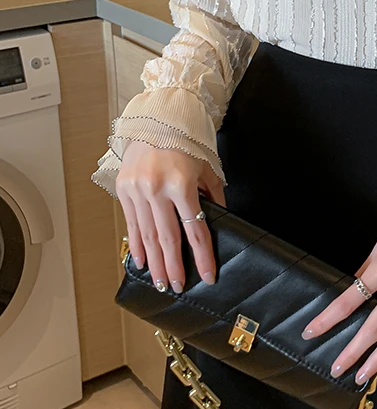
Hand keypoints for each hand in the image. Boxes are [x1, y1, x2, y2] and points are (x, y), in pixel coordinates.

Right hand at [115, 140, 226, 293]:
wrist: (157, 120)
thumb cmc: (186, 142)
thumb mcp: (207, 168)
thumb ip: (213, 195)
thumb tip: (220, 218)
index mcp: (181, 184)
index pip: (195, 230)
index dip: (202, 256)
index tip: (207, 275)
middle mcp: (157, 189)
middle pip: (168, 239)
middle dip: (174, 267)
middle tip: (178, 287)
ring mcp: (138, 190)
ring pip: (148, 236)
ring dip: (155, 263)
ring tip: (161, 282)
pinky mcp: (124, 189)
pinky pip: (132, 224)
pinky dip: (137, 245)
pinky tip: (142, 261)